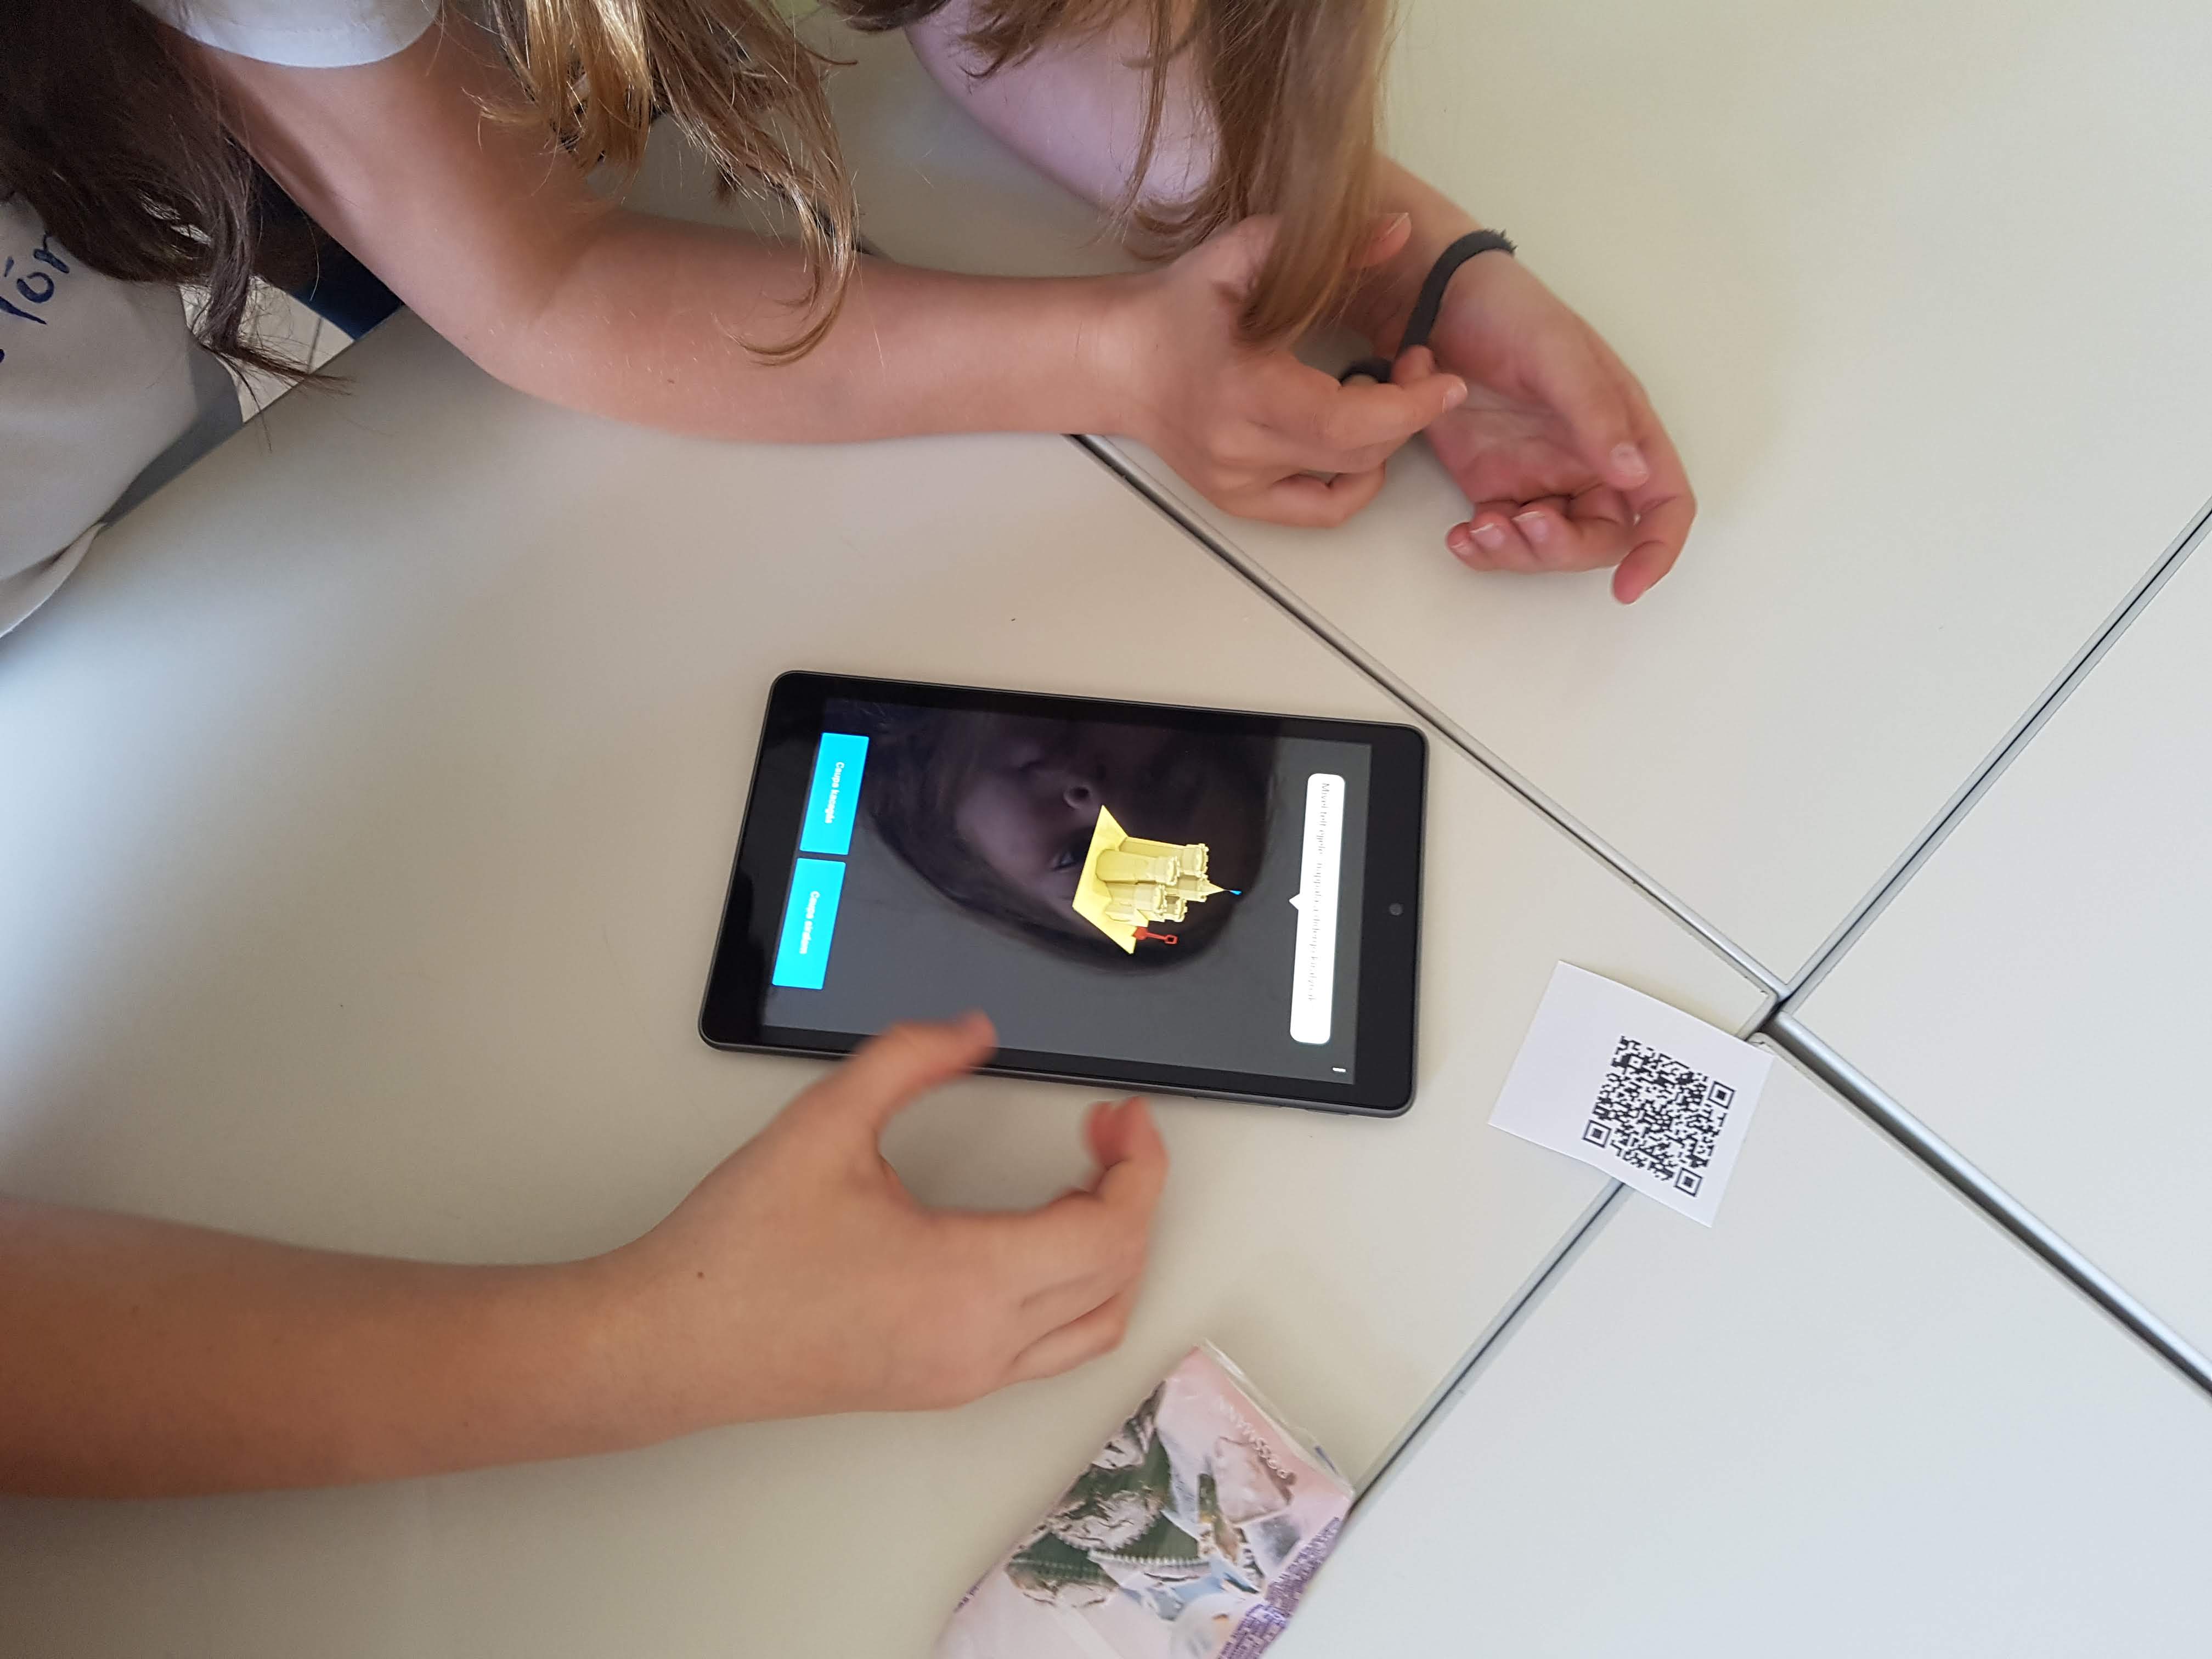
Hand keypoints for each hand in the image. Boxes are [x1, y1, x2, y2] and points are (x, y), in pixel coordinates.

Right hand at [607, 1014, 1167, 1428]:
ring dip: (1111, 1250)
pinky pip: (1052, 1345)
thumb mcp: (824, 1121)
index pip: (1109, 1231)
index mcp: (967, 1283)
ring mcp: (966, 1376)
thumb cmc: (739, 1253)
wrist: (674, 1343)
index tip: (1122, 1114)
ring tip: (1080, 1180)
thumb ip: (908, 1059)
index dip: (1137, 1165)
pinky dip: (1076, 1288)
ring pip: (1094, 1323)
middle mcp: (981, 1344)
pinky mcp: (944, 1385)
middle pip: (1118, 1275)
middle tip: (1105, 1131)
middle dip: (1132, 1193)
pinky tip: (1039, 1234)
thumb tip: (973, 1031)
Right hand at [1108, 216, 1468, 526]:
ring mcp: (1239, 484)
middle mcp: (1241, 452)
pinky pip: (1320, 510)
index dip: (1409, 407)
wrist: (1115, 360)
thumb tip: (1398, 230)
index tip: (1445, 379)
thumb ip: (1327, 245)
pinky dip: (1354, 482)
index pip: (1346, 422)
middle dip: (1406, 412)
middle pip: (1357, 453)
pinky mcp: (1238, 501)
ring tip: (1376, 394)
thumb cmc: (1176, 306)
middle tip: (1416, 366)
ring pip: (1345, 481)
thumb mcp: (1245, 255)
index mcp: (1243, 393)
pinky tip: (1357, 441)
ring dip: (1382, 440)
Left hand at [1404, 252, 1695, 602]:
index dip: (1657, 549)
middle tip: (1519, 525)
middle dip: (1562, 549)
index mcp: (1625, 430)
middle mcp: (1590, 463)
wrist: (1435, 305)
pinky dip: (1482, 549)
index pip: (1664, 502)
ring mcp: (1541, 478)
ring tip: (1476, 530)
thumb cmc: (1509, 314)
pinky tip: (1458, 536)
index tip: (1629, 586)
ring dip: (1517, 555)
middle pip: (1600, 539)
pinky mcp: (1495, 486)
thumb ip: (1595, 413)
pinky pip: (1501, 538)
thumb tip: (1633, 475)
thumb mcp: (1556, 353)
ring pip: (1547, 548)